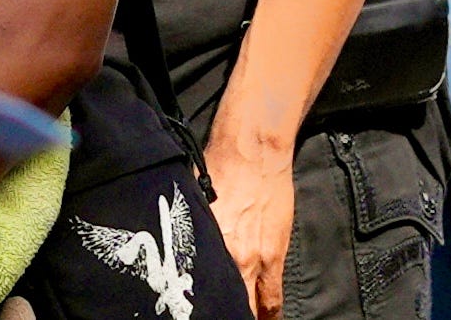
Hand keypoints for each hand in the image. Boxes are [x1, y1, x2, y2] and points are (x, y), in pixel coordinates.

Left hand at [203, 125, 292, 319]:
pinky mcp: (276, 254)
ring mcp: (256, 259)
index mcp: (205, 246)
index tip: (195, 310)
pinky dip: (269, 312)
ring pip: (254, 307)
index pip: (202, 292)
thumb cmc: (217, 167)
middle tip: (219, 315)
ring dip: (249, 317)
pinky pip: (274, 295)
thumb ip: (191, 234)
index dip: (201, 308)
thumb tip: (175, 250)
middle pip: (230, 304)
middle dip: (225, 313)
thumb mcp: (193, 204)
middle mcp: (230, 258)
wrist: (253, 149)